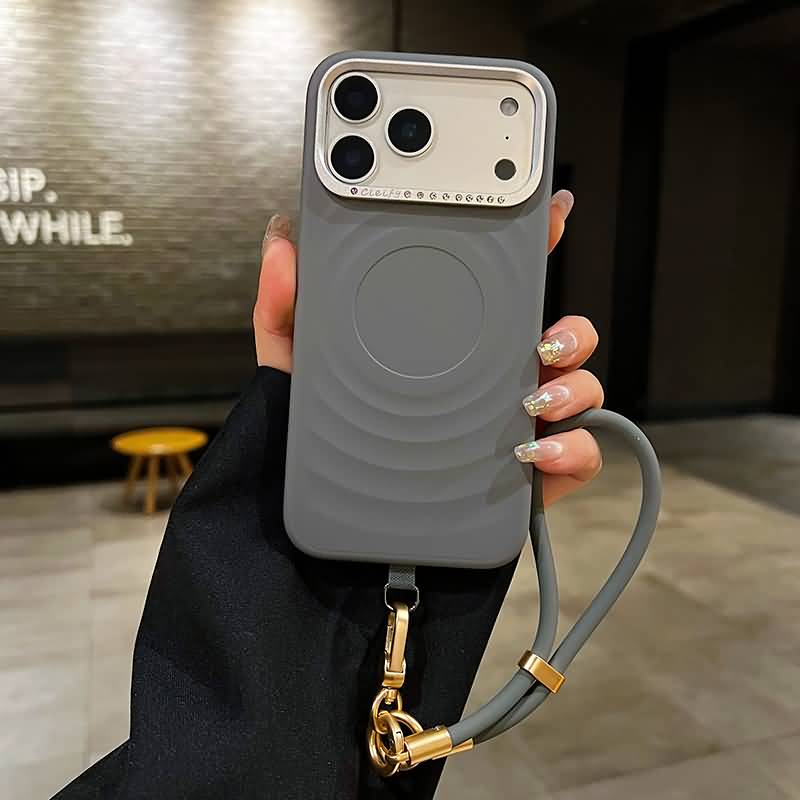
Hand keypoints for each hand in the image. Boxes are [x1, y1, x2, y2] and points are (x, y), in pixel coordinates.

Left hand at [254, 189, 601, 504]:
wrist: (336, 543)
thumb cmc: (324, 449)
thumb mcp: (295, 372)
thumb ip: (286, 308)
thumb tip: (282, 240)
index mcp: (448, 348)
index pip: (500, 290)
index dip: (533, 248)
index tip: (550, 215)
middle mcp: (489, 381)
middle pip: (556, 336)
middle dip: (570, 327)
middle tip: (545, 336)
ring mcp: (514, 428)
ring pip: (578, 389)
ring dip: (575, 384)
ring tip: (536, 395)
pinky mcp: (528, 480)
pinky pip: (577, 456)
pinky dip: (572, 449)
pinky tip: (534, 449)